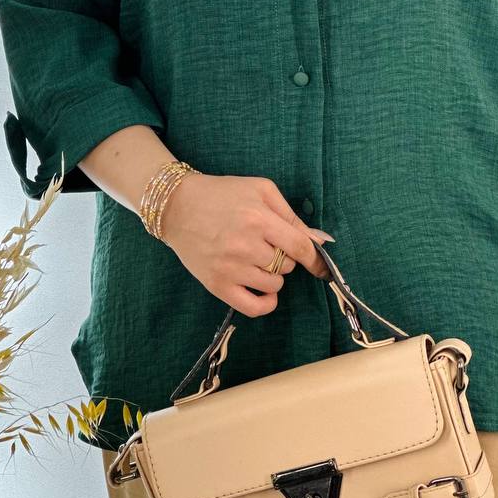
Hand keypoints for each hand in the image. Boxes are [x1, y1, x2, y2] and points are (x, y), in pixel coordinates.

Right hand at [159, 172, 333, 316]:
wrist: (176, 206)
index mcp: (259, 219)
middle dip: (285, 257)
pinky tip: (264, 292)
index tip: (321, 267)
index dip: (315, 259)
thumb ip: (291, 215)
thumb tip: (319, 241)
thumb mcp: (260, 190)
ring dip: (273, 275)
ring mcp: (230, 268)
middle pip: (287, 266)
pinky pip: (253, 307)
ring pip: (274, 285)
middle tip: (267, 244)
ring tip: (257, 259)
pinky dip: (266, 303)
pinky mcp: (217, 284)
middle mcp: (246, 246)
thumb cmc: (221, 194)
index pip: (300, 247)